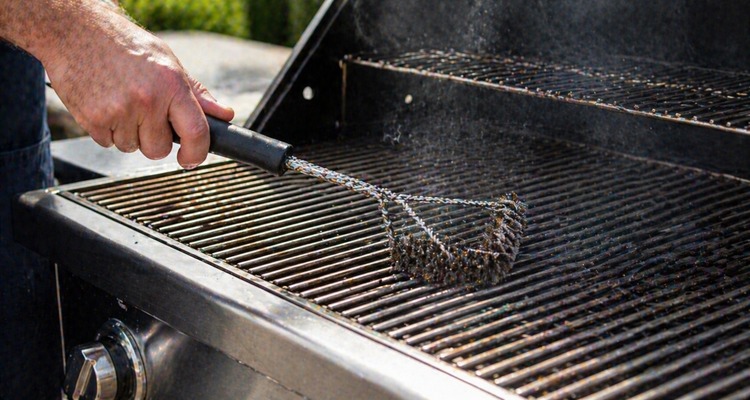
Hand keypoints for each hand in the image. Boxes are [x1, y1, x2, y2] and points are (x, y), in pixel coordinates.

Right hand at [0, 0, 233, 168]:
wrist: (76, 32)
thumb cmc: (125, 45)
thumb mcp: (168, 62)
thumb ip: (196, 93)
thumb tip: (224, 115)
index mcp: (171, 85)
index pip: (196, 133)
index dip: (197, 153)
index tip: (191, 158)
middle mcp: (147, 100)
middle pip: (159, 149)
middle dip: (154, 139)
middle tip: (144, 114)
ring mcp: (119, 112)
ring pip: (132, 148)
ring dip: (128, 134)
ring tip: (121, 102)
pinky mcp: (93, 120)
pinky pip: (108, 144)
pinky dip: (108, 131)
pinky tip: (105, 104)